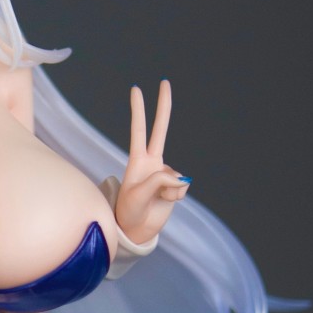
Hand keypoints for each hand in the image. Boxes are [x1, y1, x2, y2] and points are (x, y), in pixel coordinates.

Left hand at [115, 80, 189, 242]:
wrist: (136, 230)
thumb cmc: (129, 211)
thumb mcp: (138, 194)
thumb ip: (158, 179)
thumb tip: (180, 177)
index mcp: (138, 160)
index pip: (139, 130)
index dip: (139, 110)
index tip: (136, 89)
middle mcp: (153, 162)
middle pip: (160, 129)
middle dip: (163, 107)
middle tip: (165, 83)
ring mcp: (165, 173)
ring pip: (175, 174)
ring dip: (169, 188)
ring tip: (155, 200)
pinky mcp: (175, 186)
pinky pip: (182, 186)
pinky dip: (176, 195)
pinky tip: (166, 202)